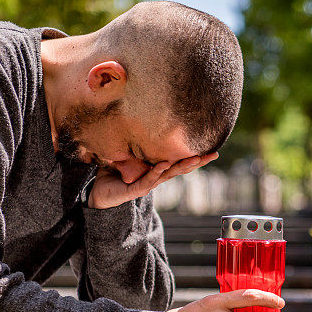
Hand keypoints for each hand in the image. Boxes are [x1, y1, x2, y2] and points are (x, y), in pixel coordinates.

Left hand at [88, 152, 217, 208]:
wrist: (97, 193)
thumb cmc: (110, 173)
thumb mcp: (122, 153)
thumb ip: (128, 140)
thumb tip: (129, 117)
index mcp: (155, 168)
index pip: (177, 160)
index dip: (192, 153)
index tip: (209, 145)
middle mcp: (155, 177)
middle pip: (181, 168)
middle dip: (198, 161)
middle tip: (215, 153)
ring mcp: (148, 184)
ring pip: (170, 174)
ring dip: (183, 166)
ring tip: (197, 158)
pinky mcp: (136, 189)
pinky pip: (149, 179)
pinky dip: (157, 171)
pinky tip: (164, 164)